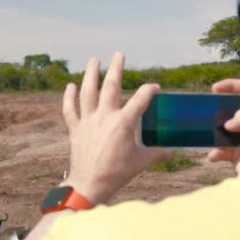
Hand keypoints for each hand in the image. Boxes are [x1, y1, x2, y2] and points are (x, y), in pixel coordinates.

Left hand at [61, 53, 168, 204]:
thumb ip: (157, 153)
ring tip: (94, 60)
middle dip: (116, 68)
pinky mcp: (75, 129)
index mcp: (123, 123)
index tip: (154, 87)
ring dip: (90, 74)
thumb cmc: (117, 174)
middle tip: (119, 54)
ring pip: (88, 92)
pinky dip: (69, 97)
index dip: (149, 91)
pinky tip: (70, 86)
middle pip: (110, 86)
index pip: (140, 99)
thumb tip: (171, 151)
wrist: (90, 184)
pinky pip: (70, 109)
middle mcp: (105, 117)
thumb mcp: (141, 162)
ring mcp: (88, 121)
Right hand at [205, 78, 239, 173]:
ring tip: (209, 135)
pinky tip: (213, 155)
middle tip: (208, 112)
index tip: (215, 88)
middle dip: (219, 110)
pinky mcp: (239, 156)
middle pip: (233, 110)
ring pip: (225, 130)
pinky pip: (222, 151)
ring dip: (214, 133)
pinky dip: (216, 153)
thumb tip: (228, 125)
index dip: (232, 86)